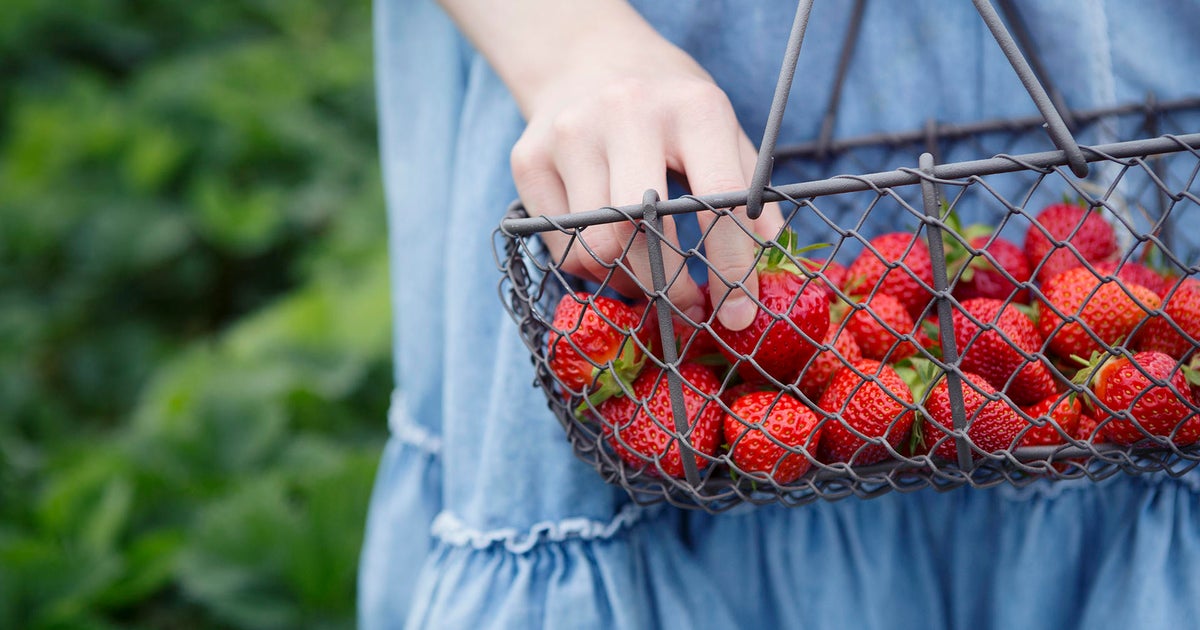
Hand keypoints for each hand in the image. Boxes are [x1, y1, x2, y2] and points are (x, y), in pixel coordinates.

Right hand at [511, 38, 783, 330]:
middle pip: (640, 231)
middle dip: (670, 287)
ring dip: (630, 282)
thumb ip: (750, 192)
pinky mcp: (528, 159)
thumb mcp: (721, 130)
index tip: (739, 312)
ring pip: (596, 248)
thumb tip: (772, 264)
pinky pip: (561, 246)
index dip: (731, 266)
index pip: (718, 199)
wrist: (587, 56)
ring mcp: (569, 135)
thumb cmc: (668, 106)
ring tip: (652, 281)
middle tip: (691, 310)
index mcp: (692, 106)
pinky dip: (592, 266)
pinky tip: (612, 252)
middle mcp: (626, 113)